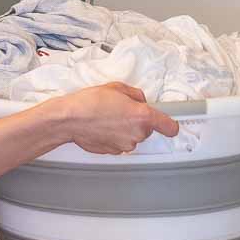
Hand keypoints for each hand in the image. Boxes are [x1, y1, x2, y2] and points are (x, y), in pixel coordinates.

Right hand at [63, 82, 180, 154]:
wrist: (69, 119)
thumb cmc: (89, 103)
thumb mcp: (117, 88)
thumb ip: (135, 95)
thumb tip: (139, 100)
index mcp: (143, 116)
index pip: (170, 127)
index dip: (170, 124)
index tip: (169, 122)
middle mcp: (137, 134)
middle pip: (147, 130)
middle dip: (138, 121)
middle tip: (122, 110)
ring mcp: (125, 145)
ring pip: (132, 137)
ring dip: (125, 129)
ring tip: (108, 118)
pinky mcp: (113, 152)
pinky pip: (120, 143)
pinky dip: (114, 136)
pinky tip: (102, 127)